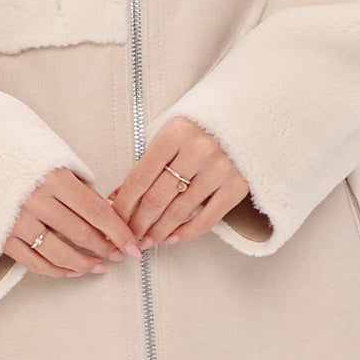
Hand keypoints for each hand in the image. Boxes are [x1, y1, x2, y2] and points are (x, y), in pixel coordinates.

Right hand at [0, 166, 143, 278]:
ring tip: (98, 266)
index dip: (118, 231)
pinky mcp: (2, 238)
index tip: (132, 244)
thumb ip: (80, 187)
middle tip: (119, 255)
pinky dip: (55, 270)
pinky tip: (70, 270)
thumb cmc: (18, 158)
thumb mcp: (53, 162)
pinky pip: (34, 262)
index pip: (96, 211)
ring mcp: (17, 222)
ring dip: (83, 264)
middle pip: (81, 233)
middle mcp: (35, 201)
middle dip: (105, 248)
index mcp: (52, 178)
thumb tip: (107, 213)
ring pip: (59, 253)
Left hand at [111, 117, 255, 248]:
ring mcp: (220, 169)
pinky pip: (206, 219)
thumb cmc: (200, 128)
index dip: (123, 204)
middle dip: (138, 223)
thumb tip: (117, 198)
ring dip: (158, 232)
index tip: (114, 219)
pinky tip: (172, 237)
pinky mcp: (237, 186)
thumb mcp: (171, 135)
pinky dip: (186, 233)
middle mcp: (198, 150)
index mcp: (175, 133)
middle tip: (128, 236)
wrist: (245, 119)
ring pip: (179, 212)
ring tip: (147, 240)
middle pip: (157, 198)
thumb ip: (148, 164)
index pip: (140, 177)